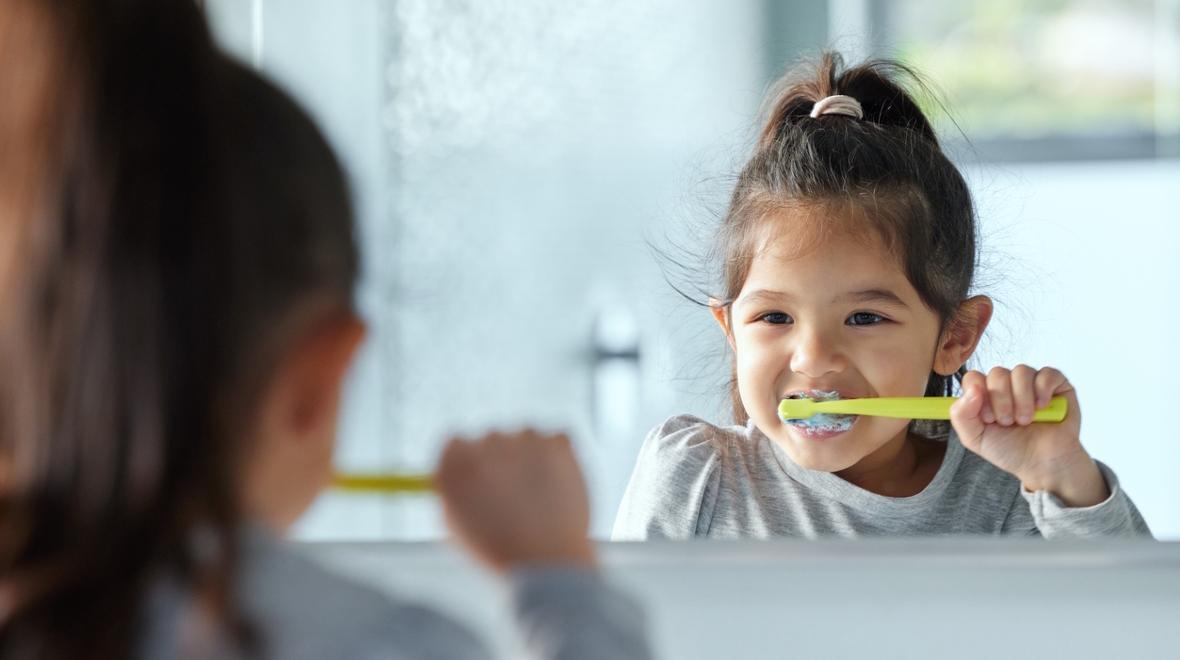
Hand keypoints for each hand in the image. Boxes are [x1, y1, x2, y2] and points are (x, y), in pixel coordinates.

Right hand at [436, 429, 595, 573]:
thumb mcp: (457, 524)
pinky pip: (558, 439)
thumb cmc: (498, 551)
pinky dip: (560, 457)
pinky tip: (558, 487)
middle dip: (503, 460)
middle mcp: (486, 443)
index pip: (456, 442)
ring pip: (527, 437)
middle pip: (492, 437)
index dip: (470, 461)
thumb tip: (462, 473)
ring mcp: (524, 439)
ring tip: (538, 498)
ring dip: (531, 456)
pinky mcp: (557, 443)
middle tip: (515, 494)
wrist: (544, 562)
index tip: (482, 475)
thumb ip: (453, 491)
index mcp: (456, 462)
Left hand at [949, 365, 1107, 506]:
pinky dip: (1043, 391)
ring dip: (1022, 399)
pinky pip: (1048, 373)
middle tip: (1009, 422)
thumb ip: (961, 414)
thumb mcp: (974, 438)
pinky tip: (1042, 408)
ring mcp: (1032, 383)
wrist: (1043, 465)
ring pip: (1021, 371)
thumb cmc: (1011, 451)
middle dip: (1002, 402)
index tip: (988, 418)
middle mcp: (1008, 385)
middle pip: (998, 373)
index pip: (974, 377)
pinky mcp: (1057, 385)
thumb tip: (972, 388)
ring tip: (1025, 420)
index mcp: (986, 394)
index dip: (979, 395)